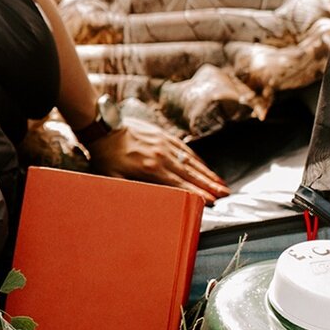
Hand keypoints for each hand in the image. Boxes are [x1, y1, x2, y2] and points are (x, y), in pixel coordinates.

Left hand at [85, 119, 229, 203]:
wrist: (104, 126)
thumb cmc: (105, 155)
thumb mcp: (112, 177)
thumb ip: (128, 189)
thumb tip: (140, 203)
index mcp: (150, 168)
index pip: (179, 184)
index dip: (197, 193)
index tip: (211, 201)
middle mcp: (161, 156)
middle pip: (190, 174)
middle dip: (209, 185)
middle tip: (225, 194)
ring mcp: (164, 144)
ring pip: (191, 161)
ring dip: (207, 173)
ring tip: (221, 184)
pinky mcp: (164, 135)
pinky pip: (185, 149)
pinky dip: (197, 159)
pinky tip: (205, 167)